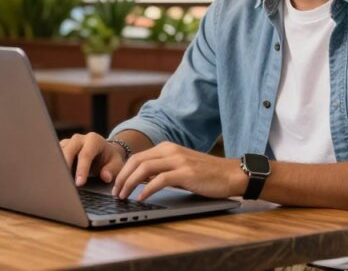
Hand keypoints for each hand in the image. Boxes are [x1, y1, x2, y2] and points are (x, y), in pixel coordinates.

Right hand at [60, 132, 126, 185]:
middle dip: (66, 167)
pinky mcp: (61, 147)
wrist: (103, 151)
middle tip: (64, 183)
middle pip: (68, 150)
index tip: (79, 183)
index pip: (85, 154)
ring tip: (57, 181)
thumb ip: (112, 169)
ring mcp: (68, 142)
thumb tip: (105, 176)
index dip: (82, 169)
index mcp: (93, 140)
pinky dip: (53, 166)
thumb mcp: (116, 163)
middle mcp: (79, 138)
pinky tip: (54, 178)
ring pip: (58, 152)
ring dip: (57, 166)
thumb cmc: (109, 159)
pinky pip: (54, 155)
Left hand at [112, 142, 246, 201]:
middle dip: (122, 178)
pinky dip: (146, 190)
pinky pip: (159, 180)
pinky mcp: (185, 173)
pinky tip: (141, 198)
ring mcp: (178, 160)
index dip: (123, 171)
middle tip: (115, 193)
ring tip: (123, 196)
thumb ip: (162, 171)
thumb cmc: (207, 174)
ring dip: (130, 184)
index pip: (137, 157)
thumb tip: (141, 180)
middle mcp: (170, 150)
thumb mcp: (180, 168)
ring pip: (144, 169)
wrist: (231, 174)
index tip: (116, 185)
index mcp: (167, 148)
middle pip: (136, 161)